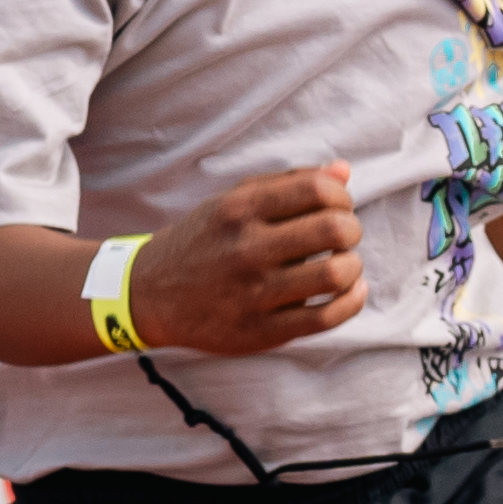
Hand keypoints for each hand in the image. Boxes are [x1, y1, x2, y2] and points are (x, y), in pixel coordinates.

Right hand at [134, 164, 369, 352]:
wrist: (150, 294)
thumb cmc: (204, 241)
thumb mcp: (234, 201)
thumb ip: (288, 184)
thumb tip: (344, 171)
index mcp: (239, 209)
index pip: (318, 189)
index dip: (340, 197)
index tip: (334, 208)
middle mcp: (246, 248)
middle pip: (334, 229)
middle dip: (351, 229)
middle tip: (342, 236)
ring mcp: (254, 293)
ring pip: (335, 274)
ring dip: (352, 265)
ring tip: (343, 264)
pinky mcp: (261, 331)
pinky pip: (326, 318)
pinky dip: (352, 301)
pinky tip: (350, 291)